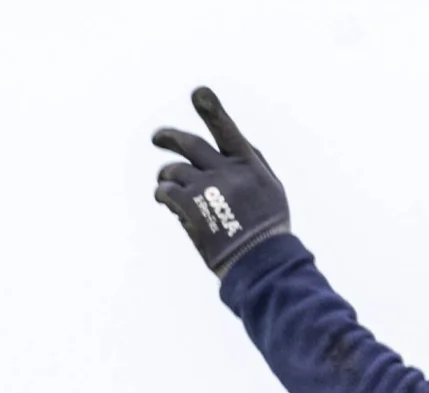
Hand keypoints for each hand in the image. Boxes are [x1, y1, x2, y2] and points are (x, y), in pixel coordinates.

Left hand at [151, 87, 290, 274]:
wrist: (261, 262)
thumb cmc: (267, 229)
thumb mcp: (271, 189)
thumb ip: (249, 164)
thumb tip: (221, 147)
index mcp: (249, 165)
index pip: (227, 130)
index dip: (212, 110)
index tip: (198, 93)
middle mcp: (228, 172)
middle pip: (190, 145)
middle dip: (169, 138)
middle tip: (157, 138)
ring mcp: (208, 189)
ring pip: (174, 170)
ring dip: (166, 176)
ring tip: (166, 185)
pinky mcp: (192, 208)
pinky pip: (166, 192)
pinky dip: (163, 194)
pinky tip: (166, 200)